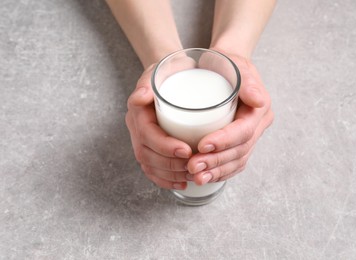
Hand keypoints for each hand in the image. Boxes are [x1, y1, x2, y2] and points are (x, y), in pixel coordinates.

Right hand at [125, 65, 192, 189]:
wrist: (169, 75)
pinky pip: (152, 169)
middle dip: (171, 164)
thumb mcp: (161, 70)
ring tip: (192, 175)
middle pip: (148, 155)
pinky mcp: (150, 147)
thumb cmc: (169, 72)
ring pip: (150, 165)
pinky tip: (182, 183)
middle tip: (194, 165)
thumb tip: (140, 97)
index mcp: (138, 112)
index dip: (165, 147)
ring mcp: (141, 139)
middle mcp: (136, 128)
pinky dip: (165, 180)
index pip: (147, 135)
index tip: (186, 150)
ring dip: (171, 175)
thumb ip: (150, 81)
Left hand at [186, 51, 273, 184]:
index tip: (202, 145)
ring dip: (216, 172)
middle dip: (216, 161)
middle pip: (240, 151)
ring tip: (196, 176)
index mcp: (259, 111)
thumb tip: (258, 101)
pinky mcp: (239, 143)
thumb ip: (248, 82)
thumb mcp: (237, 66)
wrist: (225, 67)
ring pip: (236, 161)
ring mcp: (249, 136)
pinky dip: (219, 172)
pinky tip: (204, 177)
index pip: (243, 131)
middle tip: (193, 166)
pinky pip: (233, 163)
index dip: (224, 141)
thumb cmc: (227, 64)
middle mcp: (257, 126)